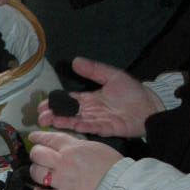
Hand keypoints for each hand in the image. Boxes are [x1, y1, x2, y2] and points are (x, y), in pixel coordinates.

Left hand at [29, 131, 120, 189]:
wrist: (121, 186)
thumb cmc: (113, 165)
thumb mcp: (95, 147)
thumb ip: (78, 145)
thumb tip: (68, 147)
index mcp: (72, 147)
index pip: (49, 138)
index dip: (38, 138)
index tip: (33, 138)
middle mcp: (63, 162)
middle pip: (37, 154)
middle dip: (36, 154)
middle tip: (38, 157)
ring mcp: (62, 180)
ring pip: (37, 173)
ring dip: (36, 172)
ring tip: (40, 174)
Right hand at [38, 58, 161, 138]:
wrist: (150, 106)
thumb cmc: (132, 92)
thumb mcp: (112, 76)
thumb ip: (94, 70)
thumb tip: (75, 60)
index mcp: (90, 99)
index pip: (68, 100)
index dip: (55, 102)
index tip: (42, 104)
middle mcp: (90, 111)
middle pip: (68, 113)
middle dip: (53, 114)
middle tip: (39, 115)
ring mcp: (97, 120)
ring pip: (75, 121)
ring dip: (62, 121)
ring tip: (48, 121)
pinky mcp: (106, 128)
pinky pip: (91, 127)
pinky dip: (80, 126)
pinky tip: (69, 125)